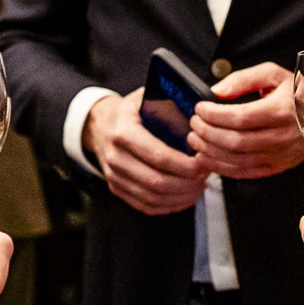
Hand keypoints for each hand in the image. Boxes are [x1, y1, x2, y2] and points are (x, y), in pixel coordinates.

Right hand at [85, 89, 207, 215]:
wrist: (99, 124)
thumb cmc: (129, 111)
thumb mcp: (144, 98)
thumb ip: (169, 104)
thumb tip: (201, 115)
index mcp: (124, 132)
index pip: (159, 156)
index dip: (185, 164)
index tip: (203, 163)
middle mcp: (116, 157)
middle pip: (157, 182)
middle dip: (187, 183)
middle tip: (204, 176)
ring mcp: (114, 176)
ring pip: (153, 198)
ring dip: (181, 197)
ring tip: (198, 187)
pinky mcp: (116, 188)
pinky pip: (145, 206)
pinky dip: (169, 206)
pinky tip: (184, 197)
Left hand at [189, 62, 303, 179]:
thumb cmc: (297, 93)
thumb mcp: (273, 74)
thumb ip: (243, 79)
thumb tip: (217, 91)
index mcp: (281, 110)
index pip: (240, 117)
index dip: (214, 115)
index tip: (200, 108)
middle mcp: (282, 136)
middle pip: (236, 141)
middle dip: (207, 133)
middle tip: (193, 124)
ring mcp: (280, 155)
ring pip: (238, 160)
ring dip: (210, 152)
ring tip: (195, 140)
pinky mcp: (277, 167)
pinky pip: (245, 173)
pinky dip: (222, 168)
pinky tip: (208, 157)